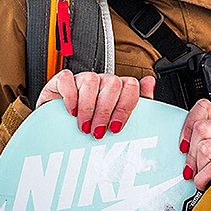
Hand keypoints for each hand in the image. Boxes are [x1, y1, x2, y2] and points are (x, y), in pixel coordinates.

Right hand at [36, 70, 156, 138]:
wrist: (60, 127)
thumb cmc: (92, 123)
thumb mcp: (115, 119)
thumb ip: (137, 102)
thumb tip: (150, 82)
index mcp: (118, 88)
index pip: (131, 86)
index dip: (125, 108)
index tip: (116, 128)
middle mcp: (102, 81)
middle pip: (113, 84)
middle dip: (105, 112)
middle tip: (98, 131)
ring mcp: (82, 78)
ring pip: (91, 81)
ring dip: (88, 108)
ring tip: (84, 127)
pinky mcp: (62, 81)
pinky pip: (67, 79)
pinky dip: (70, 97)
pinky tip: (71, 112)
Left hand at [179, 99, 210, 190]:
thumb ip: (198, 143)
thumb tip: (180, 147)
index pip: (204, 108)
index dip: (188, 125)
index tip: (183, 145)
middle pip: (201, 129)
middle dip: (192, 154)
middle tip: (194, 168)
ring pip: (206, 148)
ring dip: (199, 168)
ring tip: (205, 176)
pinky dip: (205, 179)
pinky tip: (210, 183)